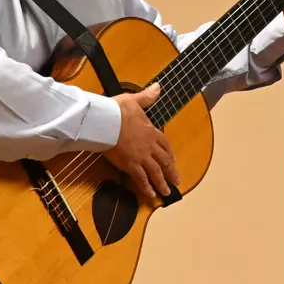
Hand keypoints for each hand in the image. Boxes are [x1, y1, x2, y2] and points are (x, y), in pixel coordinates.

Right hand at [107, 84, 178, 202]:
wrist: (106, 121)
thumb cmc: (117, 110)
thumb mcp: (134, 100)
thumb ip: (147, 97)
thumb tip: (158, 87)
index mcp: (151, 131)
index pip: (164, 143)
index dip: (169, 152)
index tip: (173, 159)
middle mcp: (149, 146)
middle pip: (164, 161)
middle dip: (171, 172)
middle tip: (177, 182)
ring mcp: (141, 157)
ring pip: (155, 172)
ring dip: (162, 183)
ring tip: (167, 193)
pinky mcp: (131, 165)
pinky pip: (141, 179)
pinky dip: (147, 188)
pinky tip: (151, 196)